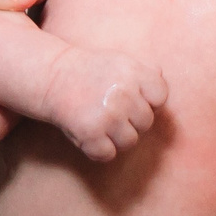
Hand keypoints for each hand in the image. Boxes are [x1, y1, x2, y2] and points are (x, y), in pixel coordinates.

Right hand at [44, 46, 166, 161]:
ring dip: (116, 137)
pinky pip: (108, 154)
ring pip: (130, 141)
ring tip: (101, 122)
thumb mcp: (121, 61)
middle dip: (131, 120)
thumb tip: (161, 83)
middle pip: (146, 123)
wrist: (54, 76)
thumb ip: (146, 72)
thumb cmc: (92, 71)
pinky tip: (89, 134)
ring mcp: (108, 115)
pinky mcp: (90, 133)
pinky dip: (98, 149)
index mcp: (134, 73)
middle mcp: (124, 94)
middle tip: (111, 109)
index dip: (148, 101)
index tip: (132, 98)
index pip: (160, 98)